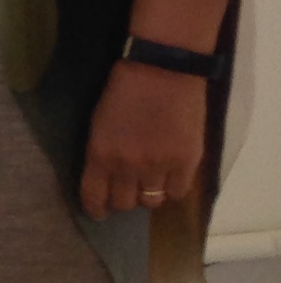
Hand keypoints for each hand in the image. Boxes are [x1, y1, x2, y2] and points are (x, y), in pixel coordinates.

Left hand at [81, 59, 204, 216]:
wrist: (162, 69)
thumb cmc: (125, 90)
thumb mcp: (98, 123)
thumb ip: (102, 153)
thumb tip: (106, 177)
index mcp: (100, 154)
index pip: (94, 196)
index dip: (97, 209)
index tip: (100, 213)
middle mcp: (127, 165)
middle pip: (124, 203)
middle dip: (123, 200)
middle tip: (128, 190)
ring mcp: (159, 165)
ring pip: (151, 201)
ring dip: (149, 195)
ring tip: (150, 182)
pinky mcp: (187, 161)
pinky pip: (179, 193)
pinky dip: (173, 189)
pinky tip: (171, 178)